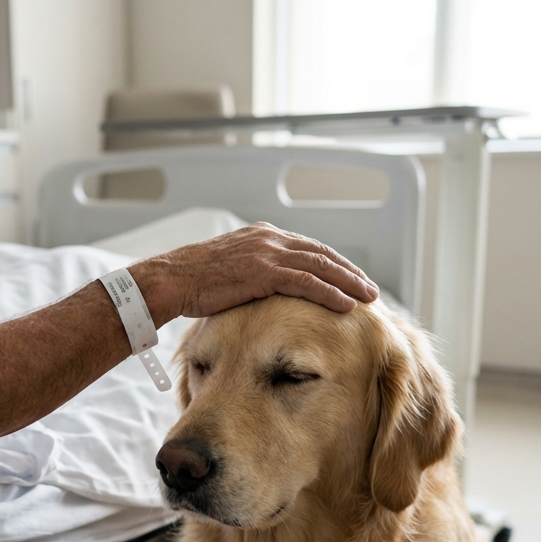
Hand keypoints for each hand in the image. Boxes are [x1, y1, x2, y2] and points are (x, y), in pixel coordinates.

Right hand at [132, 223, 377, 320]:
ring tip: (369, 298)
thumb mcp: (227, 268)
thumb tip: (262, 291)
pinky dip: (331, 293)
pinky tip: (347, 306)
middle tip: (370, 288)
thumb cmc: (192, 281)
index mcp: (261, 235)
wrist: (171, 279)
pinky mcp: (264, 271)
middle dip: (348, 271)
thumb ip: (251, 272)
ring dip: (349, 282)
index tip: (349, 277)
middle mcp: (268, 238)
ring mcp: (267, 253)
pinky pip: (308, 282)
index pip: (307, 247)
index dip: (332, 263)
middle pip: (321, 253)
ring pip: (321, 266)